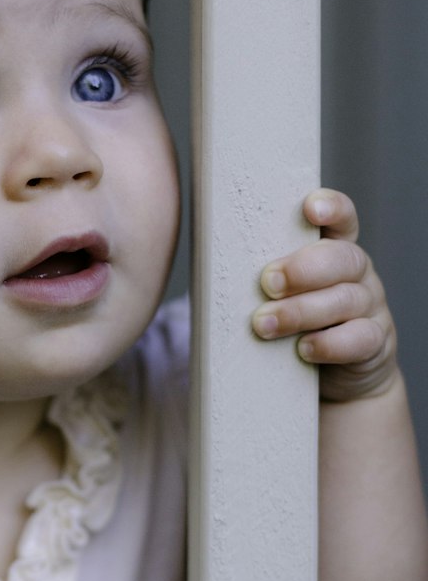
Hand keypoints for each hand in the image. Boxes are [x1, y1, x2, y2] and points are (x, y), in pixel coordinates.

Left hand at [252, 188, 397, 402]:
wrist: (335, 372)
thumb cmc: (294, 323)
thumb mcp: (280, 293)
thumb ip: (260, 274)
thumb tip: (206, 264)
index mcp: (332, 250)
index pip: (342, 218)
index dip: (332, 208)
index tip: (309, 207)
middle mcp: (357, 273)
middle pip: (343, 258)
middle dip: (303, 268)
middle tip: (267, 281)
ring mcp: (369, 307)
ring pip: (346, 299)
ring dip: (301, 310)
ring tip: (264, 324)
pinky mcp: (374, 343)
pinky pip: (361, 338)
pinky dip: (330, 344)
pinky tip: (303, 348)